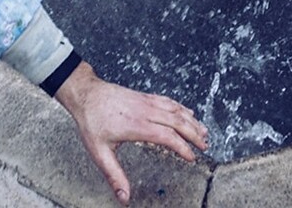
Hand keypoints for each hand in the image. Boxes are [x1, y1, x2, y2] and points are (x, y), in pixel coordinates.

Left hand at [54, 62, 207, 204]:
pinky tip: (188, 113)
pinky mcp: (145, 96)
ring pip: (175, 110)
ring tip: (204, 132)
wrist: (86, 94)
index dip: (182, 147)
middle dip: (194, 134)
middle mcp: (145, 111)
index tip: (191, 157)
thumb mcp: (99, 153)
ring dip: (192, 121)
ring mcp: (146, 102)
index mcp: (137, 126)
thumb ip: (114, 176)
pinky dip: (182, 108)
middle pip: (177, 121)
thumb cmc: (91, 122)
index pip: (167, 136)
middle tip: (205, 146)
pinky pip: (168, 101)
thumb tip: (124, 197)